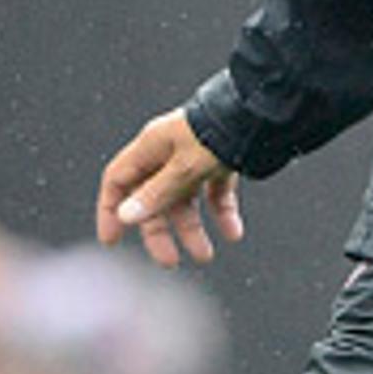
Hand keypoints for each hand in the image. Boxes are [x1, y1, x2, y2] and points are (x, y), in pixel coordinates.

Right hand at [98, 110, 243, 268]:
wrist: (261, 112)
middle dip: (160, 232)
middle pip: (154, 198)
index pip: (118, 180)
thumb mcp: (186, 167)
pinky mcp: (222, 160)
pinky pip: (216, 192)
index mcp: (151, 147)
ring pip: (186, 199)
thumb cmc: (219, 131)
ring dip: (194, 229)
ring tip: (206, 255)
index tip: (112, 239)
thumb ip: (158, 192)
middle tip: (170, 261)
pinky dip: (222, 212)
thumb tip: (126, 215)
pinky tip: (233, 233)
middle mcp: (169, 152)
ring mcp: (196, 157)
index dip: (111, 210)